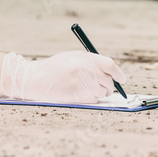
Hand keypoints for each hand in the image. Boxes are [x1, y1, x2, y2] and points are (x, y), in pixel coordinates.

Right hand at [0, 51, 127, 103]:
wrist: (35, 78)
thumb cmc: (55, 67)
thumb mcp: (73, 58)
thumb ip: (92, 63)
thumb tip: (111, 73)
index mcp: (84, 57)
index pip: (110, 65)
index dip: (118, 73)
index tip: (122, 79)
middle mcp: (84, 70)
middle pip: (108, 81)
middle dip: (110, 86)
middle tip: (106, 87)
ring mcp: (80, 84)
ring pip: (101, 92)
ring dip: (99, 93)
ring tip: (87, 88)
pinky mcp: (75, 96)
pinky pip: (92, 100)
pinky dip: (90, 98)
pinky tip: (79, 93)